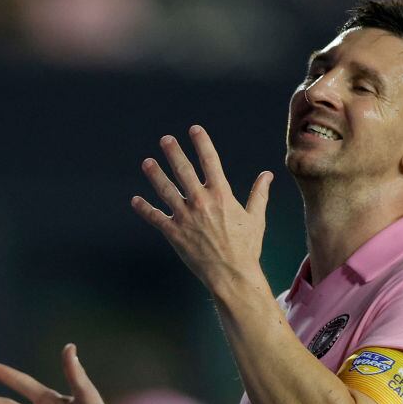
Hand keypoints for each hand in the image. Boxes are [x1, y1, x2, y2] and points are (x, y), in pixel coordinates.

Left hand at [131, 125, 273, 290]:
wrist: (232, 274)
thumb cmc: (246, 247)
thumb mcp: (256, 218)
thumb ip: (259, 194)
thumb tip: (267, 175)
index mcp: (221, 195)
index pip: (210, 161)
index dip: (201, 143)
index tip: (194, 129)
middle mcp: (201, 202)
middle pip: (183, 170)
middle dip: (173, 153)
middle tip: (165, 140)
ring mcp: (185, 217)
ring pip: (165, 190)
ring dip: (155, 175)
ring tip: (147, 162)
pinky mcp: (174, 233)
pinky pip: (155, 217)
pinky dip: (144, 209)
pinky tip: (135, 200)